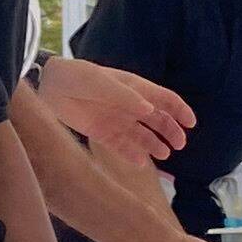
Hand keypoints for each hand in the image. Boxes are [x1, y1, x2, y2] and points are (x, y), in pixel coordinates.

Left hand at [38, 56, 192, 164]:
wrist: (50, 87)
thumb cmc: (77, 77)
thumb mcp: (102, 83)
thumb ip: (126, 96)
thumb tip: (149, 110)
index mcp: (134, 89)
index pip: (163, 98)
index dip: (179, 110)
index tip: (191, 123)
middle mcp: (129, 105)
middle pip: (157, 119)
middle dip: (171, 131)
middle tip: (179, 145)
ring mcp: (117, 120)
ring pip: (142, 135)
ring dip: (155, 144)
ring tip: (165, 155)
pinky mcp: (103, 134)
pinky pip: (123, 147)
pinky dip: (133, 155)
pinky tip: (142, 163)